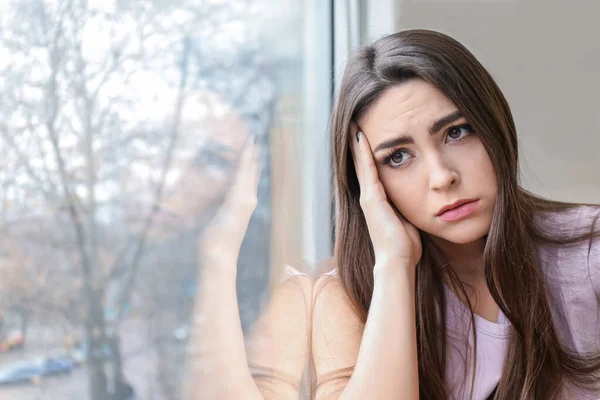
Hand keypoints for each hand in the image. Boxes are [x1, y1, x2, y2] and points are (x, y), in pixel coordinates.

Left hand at [198, 135, 260, 268]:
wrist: (219, 256)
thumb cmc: (216, 246)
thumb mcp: (217, 225)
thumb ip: (220, 215)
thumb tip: (218, 214)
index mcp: (242, 206)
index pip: (247, 181)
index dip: (249, 166)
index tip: (251, 154)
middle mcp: (248, 201)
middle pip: (251, 173)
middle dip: (252, 156)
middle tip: (254, 139)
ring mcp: (244, 200)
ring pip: (248, 171)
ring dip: (250, 154)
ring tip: (252, 140)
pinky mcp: (238, 199)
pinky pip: (242, 175)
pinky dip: (245, 161)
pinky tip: (246, 151)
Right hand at [350, 124, 421, 270]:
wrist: (397, 262)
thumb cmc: (405, 248)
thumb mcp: (407, 222)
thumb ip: (407, 209)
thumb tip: (420, 202)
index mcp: (377, 203)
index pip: (370, 172)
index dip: (367, 155)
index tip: (365, 136)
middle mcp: (368, 198)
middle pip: (361, 165)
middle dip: (358, 144)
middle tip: (353, 123)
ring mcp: (368, 197)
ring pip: (360, 163)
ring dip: (357, 143)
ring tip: (353, 124)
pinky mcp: (371, 198)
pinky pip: (367, 169)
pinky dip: (363, 152)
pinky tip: (360, 136)